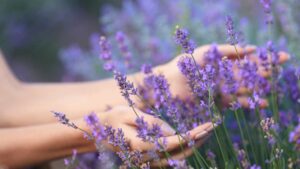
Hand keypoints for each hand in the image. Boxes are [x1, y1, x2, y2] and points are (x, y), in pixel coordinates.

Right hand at [97, 106, 213, 165]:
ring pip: (178, 156)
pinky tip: (194, 136)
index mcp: (143, 146)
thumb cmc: (113, 119)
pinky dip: (185, 146)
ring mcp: (149, 159)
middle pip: (181, 152)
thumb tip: (173, 132)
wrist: (98, 132)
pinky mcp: (150, 156)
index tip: (208, 124)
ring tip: (208, 129)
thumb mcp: (129, 114)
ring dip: (195, 143)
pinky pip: (172, 155)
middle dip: (199, 139)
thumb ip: (152, 123)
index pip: (175, 143)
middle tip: (213, 125)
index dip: (193, 134)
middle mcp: (148, 157)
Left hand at [158, 44, 288, 107]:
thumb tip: (253, 49)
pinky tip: (259, 103)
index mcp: (223, 62)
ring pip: (245, 88)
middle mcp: (225, 75)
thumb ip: (230, 50)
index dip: (264, 59)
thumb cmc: (186, 63)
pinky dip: (247, 102)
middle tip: (282, 70)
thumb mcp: (208, 51)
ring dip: (258, 88)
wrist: (170, 82)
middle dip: (266, 72)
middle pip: (249, 74)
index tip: (281, 58)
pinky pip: (235, 102)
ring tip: (272, 89)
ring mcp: (222, 88)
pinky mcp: (217, 101)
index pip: (248, 60)